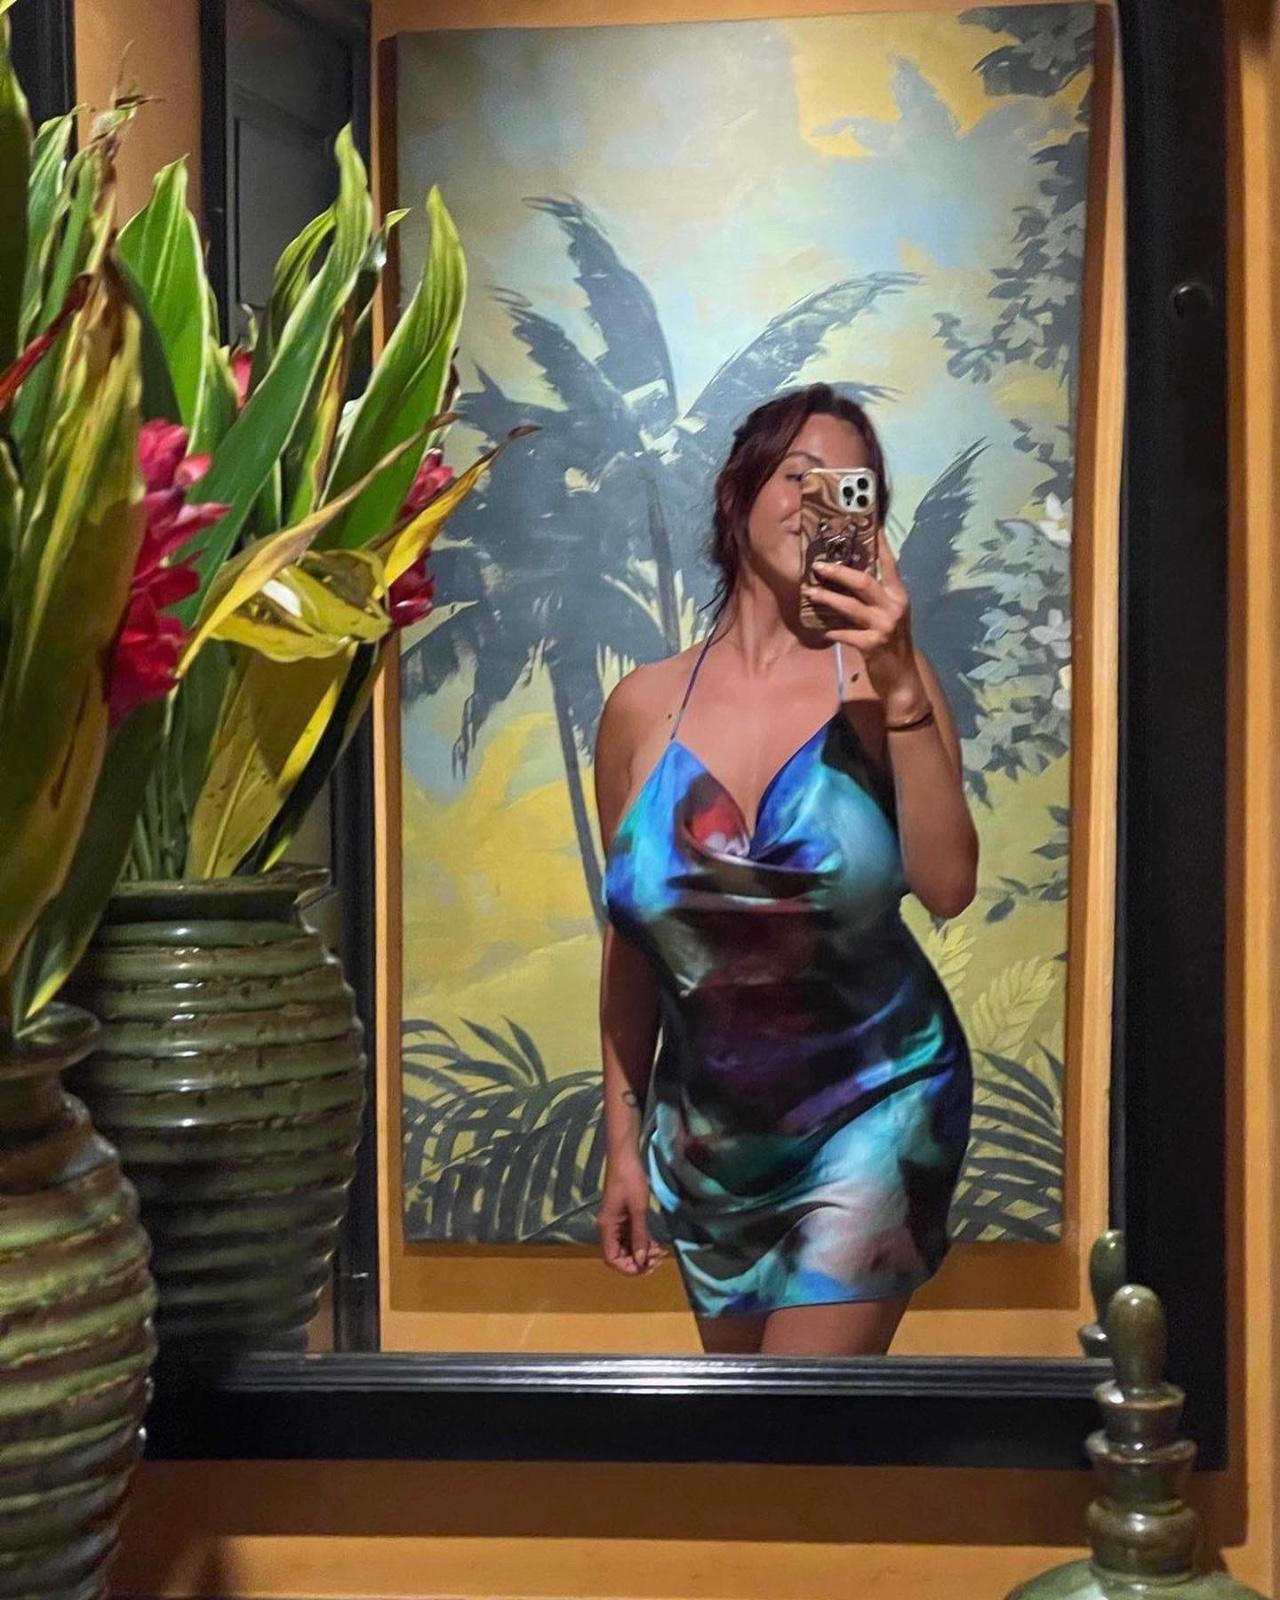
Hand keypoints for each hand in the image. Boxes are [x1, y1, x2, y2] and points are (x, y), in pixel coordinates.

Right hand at [598, 1153, 665, 1275]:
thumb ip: (639, 1235)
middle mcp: (608, 1228)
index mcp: (607, 1227)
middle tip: (658, 1259)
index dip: (628, 1268)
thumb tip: (640, 1260)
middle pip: (619, 1256)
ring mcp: (615, 1222)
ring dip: (641, 1252)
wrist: (625, 1156)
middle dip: (638, 1261)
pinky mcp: (622, 1216)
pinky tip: (655, 1243)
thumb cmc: (630, 1179)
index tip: (646, 1267)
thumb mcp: (638, 1209)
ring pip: (626, 1247)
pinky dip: (641, 1242)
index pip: (612, 1259)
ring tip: (659, 1252)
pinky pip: (630, 1236)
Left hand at [802, 529, 929, 719]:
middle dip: (839, 572)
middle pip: (864, 581)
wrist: (902, 679)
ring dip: (827, 598)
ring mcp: (884, 626)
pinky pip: (844, 633)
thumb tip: (848, 577)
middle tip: (817, 566)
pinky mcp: (872, 645)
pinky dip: (830, 630)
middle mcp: (894, 606)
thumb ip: (876, 597)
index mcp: (899, 595)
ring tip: (809, 592)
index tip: (870, 522)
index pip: (889, 563)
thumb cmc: (892, 644)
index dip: (879, 542)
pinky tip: (819, 629)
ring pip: (850, 606)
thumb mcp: (889, 615)